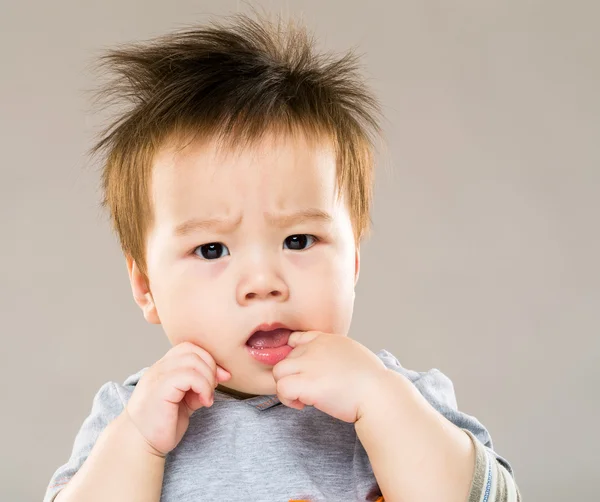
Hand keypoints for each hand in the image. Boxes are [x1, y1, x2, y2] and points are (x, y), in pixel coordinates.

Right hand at [124, 341, 231, 456]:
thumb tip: (219, 377)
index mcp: (163, 368)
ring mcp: (157, 377)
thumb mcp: (185, 402)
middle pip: (192, 351)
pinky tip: (204, 402)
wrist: (139, 444)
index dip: (208, 359)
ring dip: (208, 378)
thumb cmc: (161, 424)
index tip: (220, 377)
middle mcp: (158, 368)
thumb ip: (197, 387)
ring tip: (207, 397)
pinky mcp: (160, 390)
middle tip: (214, 388)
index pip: (188, 348)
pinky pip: (188, 376)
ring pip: (192, 361)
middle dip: (211, 367)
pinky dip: (203, 387)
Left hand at [272, 331, 388, 422]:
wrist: (379, 394)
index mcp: (327, 339)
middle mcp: (315, 347)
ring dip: (286, 386)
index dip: (296, 357)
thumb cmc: (372, 381)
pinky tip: (302, 405)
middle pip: (285, 358)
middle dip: (293, 375)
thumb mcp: (354, 354)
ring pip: (278, 371)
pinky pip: (281, 388)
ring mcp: (309, 364)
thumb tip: (326, 366)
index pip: (297, 338)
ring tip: (302, 398)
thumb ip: (335, 354)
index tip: (306, 373)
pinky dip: (287, 399)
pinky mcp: (306, 383)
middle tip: (308, 390)